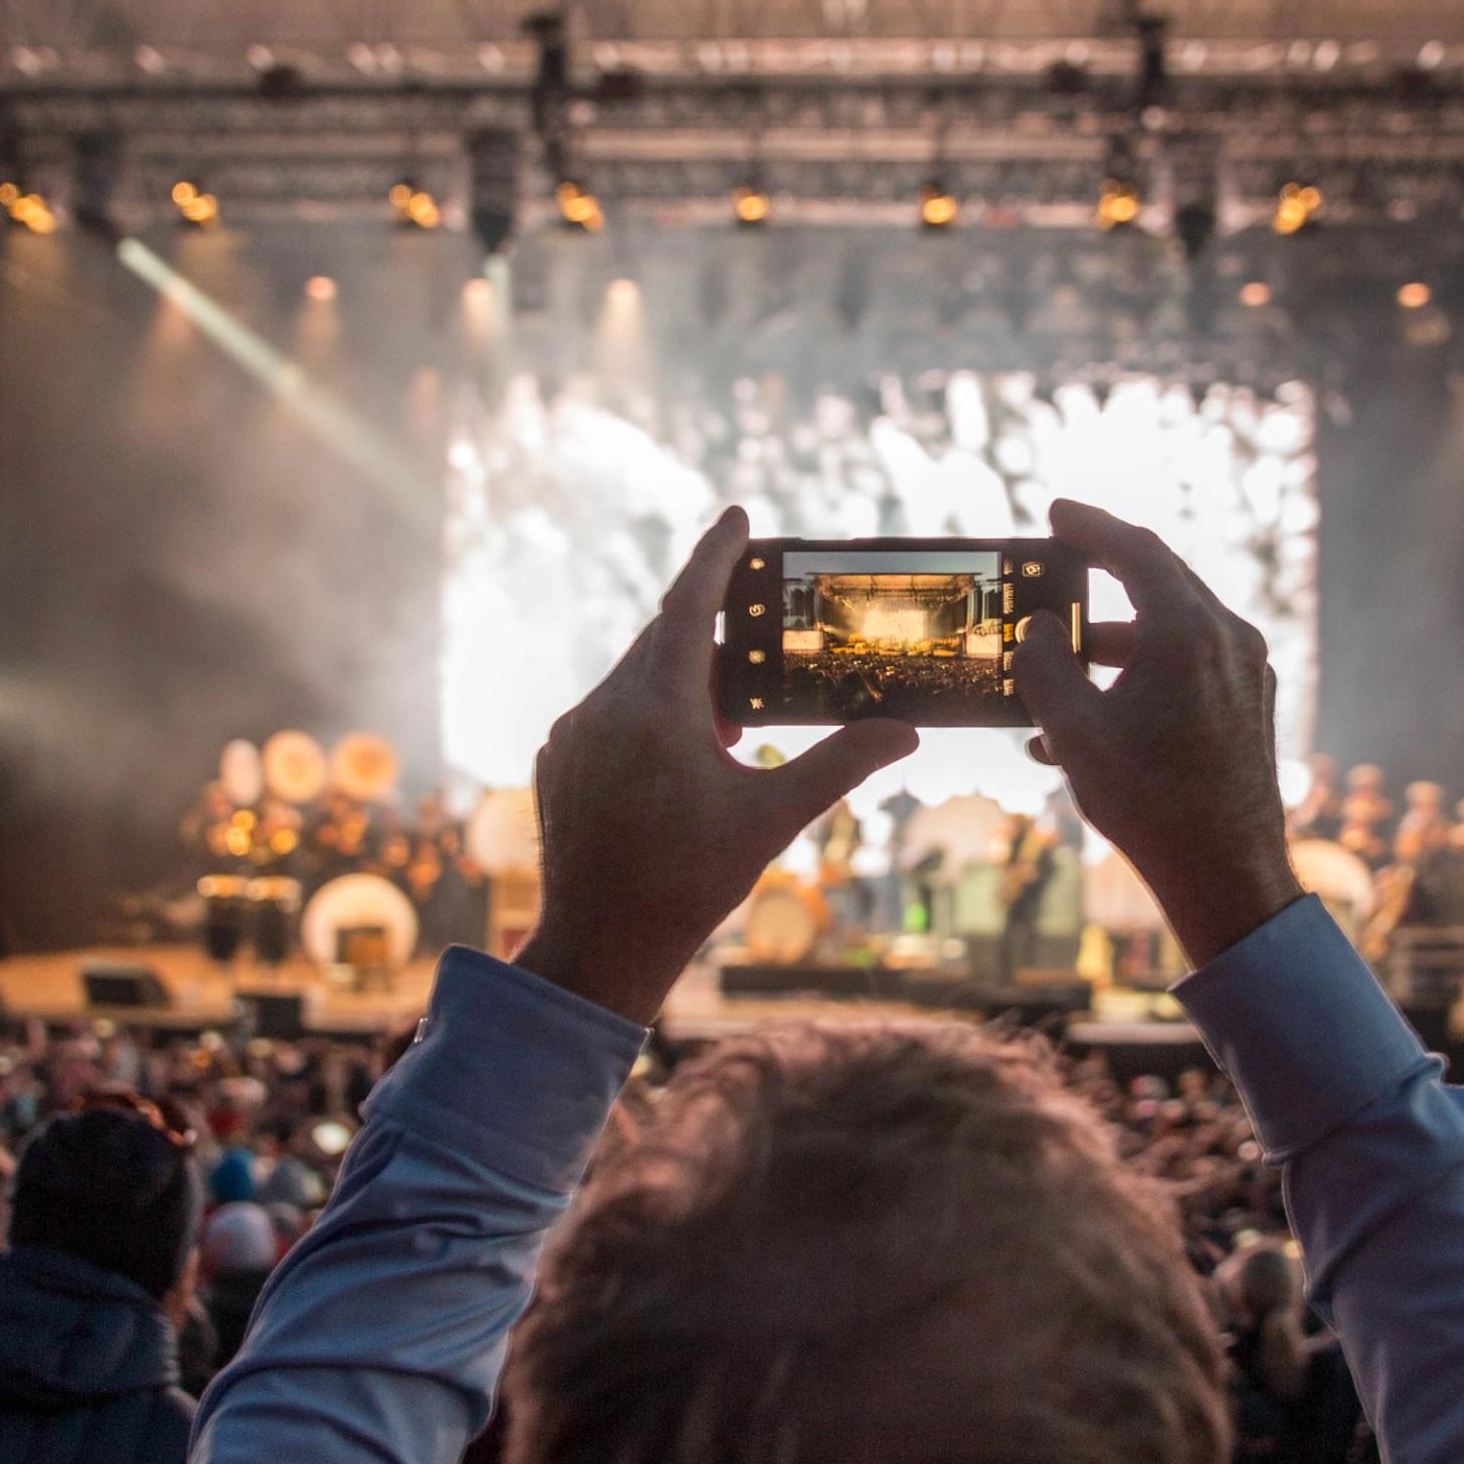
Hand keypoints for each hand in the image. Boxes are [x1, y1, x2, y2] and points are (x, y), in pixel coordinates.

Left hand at [513, 507, 916, 1024]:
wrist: (598, 948)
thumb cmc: (686, 885)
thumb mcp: (772, 819)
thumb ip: (839, 764)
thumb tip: (904, 731)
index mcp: (655, 705)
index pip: (688, 602)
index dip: (717, 554)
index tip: (739, 516)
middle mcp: (604, 706)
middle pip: (663, 638)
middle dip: (712, 627)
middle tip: (759, 620)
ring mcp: (573, 734)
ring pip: (635, 678)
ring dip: (684, 678)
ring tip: (735, 711)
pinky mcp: (559, 762)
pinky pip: (610, 713)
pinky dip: (650, 713)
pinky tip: (685, 753)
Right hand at [1013, 500, 1299, 964]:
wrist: (1227, 875)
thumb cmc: (1153, 804)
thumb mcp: (1075, 731)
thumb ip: (1044, 667)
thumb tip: (1039, 629)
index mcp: (1190, 631)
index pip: (1136, 550)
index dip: (1091, 526)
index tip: (1055, 515)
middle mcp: (1229, 640)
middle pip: (1160, 583)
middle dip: (1101, 581)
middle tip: (1058, 573)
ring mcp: (1247, 674)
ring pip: (1172, 632)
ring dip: (1114, 645)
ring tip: (1060, 676)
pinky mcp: (1250, 707)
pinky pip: (1191, 669)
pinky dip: (1143, 677)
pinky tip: (1098, 722)